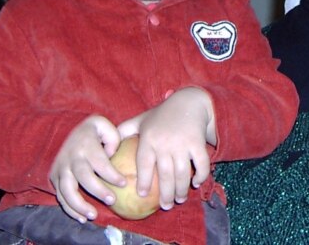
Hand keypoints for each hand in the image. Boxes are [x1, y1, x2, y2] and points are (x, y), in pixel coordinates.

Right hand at [49, 115, 123, 222]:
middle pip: (83, 177)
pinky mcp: (55, 178)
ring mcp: (61, 168)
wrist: (70, 132)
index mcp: (85, 144)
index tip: (124, 183)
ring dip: (80, 205)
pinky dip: (70, 209)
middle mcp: (71, 157)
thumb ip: (112, 136)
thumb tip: (112, 155)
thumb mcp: (103, 124)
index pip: (99, 162)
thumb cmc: (93, 131)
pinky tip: (82, 218)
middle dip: (98, 190)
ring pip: (67, 190)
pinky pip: (60, 197)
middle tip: (112, 200)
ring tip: (93, 215)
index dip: (111, 174)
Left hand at [118, 87, 214, 209]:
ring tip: (179, 200)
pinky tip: (196, 183)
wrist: (189, 102)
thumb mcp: (142, 119)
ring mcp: (182, 143)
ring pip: (183, 172)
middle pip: (165, 174)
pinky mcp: (198, 142)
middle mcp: (165, 142)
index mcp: (149, 138)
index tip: (142, 195)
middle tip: (165, 206)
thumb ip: (125, 131)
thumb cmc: (162, 114)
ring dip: (181, 190)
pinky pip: (201, 164)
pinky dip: (201, 175)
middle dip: (165, 194)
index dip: (143, 181)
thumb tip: (108, 147)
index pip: (144, 163)